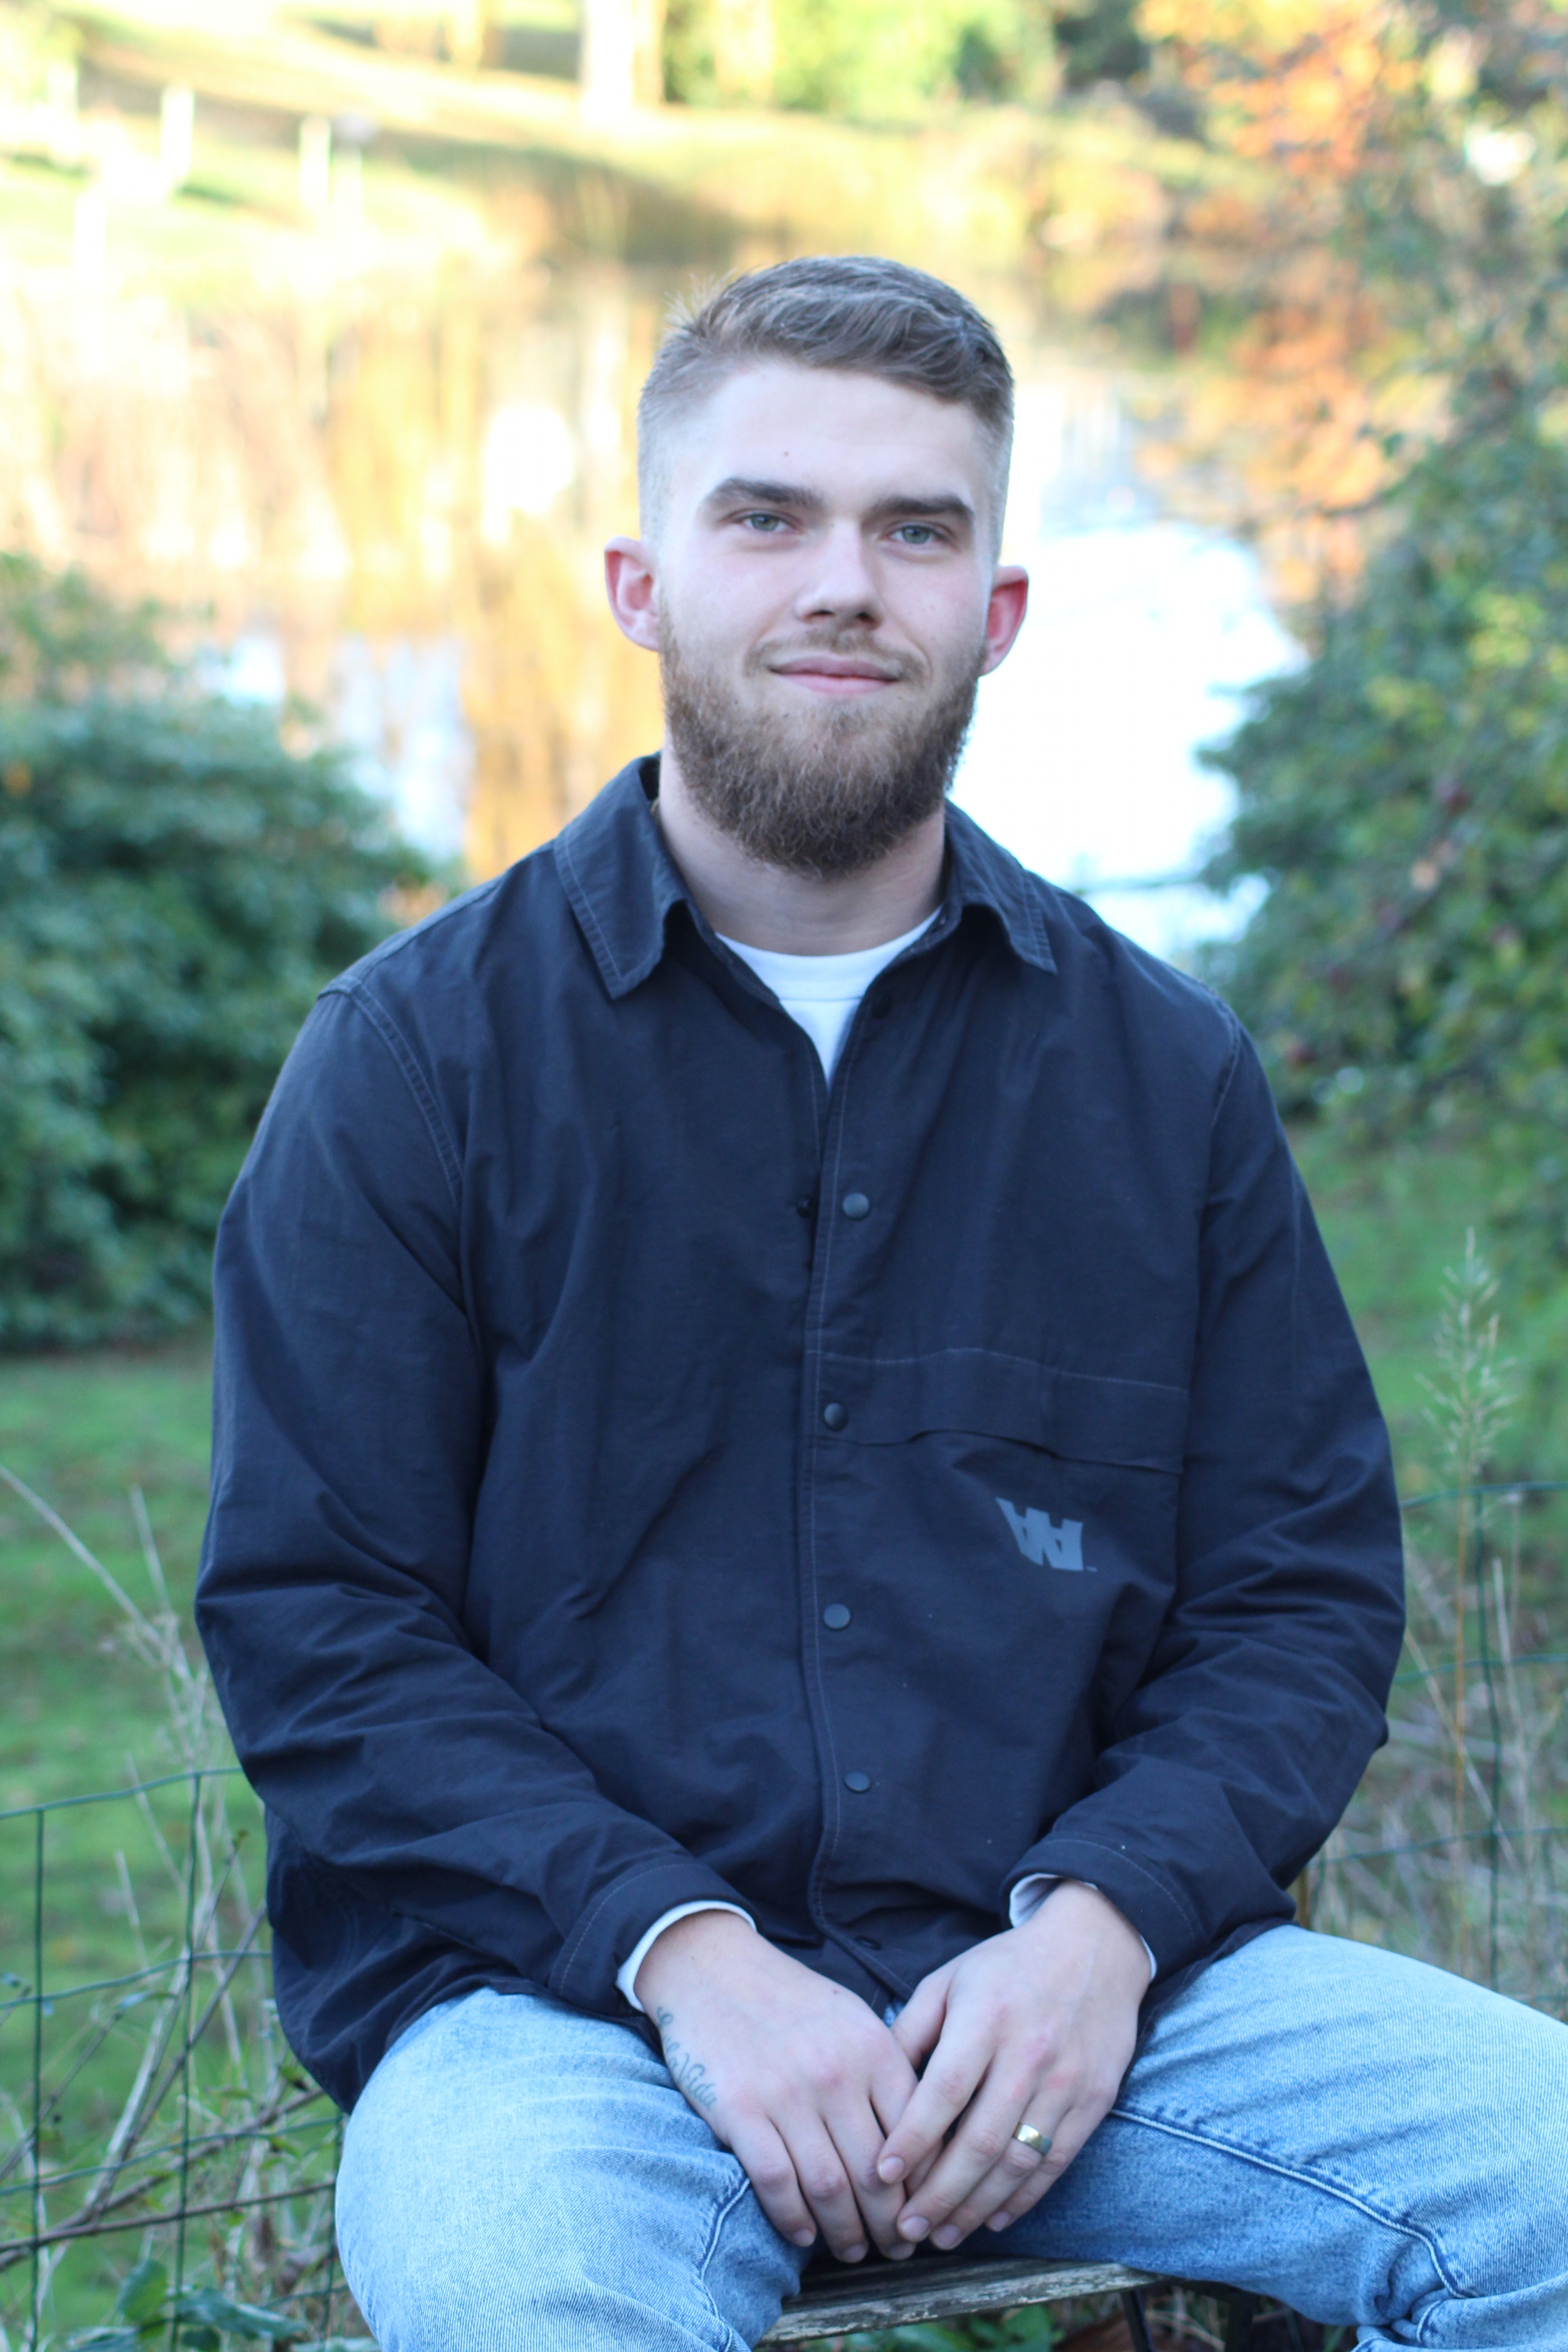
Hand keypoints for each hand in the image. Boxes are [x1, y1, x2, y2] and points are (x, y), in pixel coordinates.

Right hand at [635, 1910, 920, 2263]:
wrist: (712, 1968)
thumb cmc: (789, 2000)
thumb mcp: (852, 2020)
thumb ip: (885, 2073)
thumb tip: (917, 2142)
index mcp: (872, 2049)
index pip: (916, 2135)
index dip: (926, 2188)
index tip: (927, 2214)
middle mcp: (835, 2073)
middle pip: (876, 2173)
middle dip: (892, 2224)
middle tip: (897, 2248)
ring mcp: (786, 2092)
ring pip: (830, 2186)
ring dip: (846, 2231)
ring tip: (854, 2249)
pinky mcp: (739, 2108)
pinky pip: (776, 2180)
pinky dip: (793, 2217)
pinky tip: (803, 2233)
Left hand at [874, 1882, 1151, 2249]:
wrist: (1095, 1948)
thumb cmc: (1008, 1966)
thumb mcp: (950, 1979)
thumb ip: (912, 2030)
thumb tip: (875, 2086)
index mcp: (986, 2018)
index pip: (944, 2091)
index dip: (912, 2138)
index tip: (881, 2175)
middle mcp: (1029, 2053)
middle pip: (980, 2140)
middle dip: (939, 2194)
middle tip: (906, 2230)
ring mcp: (1067, 2081)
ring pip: (1018, 2161)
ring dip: (976, 2207)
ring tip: (942, 2236)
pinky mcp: (1094, 2101)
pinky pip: (1056, 2162)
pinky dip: (1023, 2198)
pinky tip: (993, 2218)